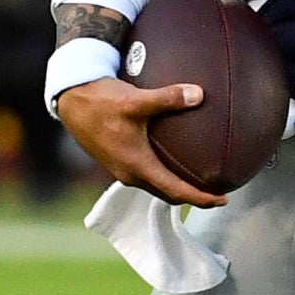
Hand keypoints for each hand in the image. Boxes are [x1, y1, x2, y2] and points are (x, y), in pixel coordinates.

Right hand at [56, 76, 227, 207]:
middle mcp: (129, 173)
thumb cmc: (101, 101)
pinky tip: (175, 159)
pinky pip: (147, 174)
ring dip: (178, 187)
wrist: (70, 100)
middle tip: (218, 193)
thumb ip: (169, 98)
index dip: (201, 198)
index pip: (176, 191)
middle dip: (193, 197)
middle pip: (168, 194)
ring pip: (156, 186)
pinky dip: (164, 174)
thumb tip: (200, 94)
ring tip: (201, 179)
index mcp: (136, 166)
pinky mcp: (117, 159)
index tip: (223, 199)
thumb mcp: (136, 99)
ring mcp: (121, 168)